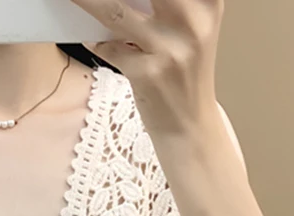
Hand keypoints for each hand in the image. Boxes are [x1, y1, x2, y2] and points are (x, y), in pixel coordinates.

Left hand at [72, 0, 223, 135]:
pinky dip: (96, 41)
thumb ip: (166, 2)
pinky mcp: (148, 74)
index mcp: (208, 0)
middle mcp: (194, 19)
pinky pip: (108, 47)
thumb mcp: (190, 26)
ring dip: (86, 1)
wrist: (189, 126)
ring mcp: (171, 48)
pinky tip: (93, 39)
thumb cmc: (183, 72)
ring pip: (115, 9)